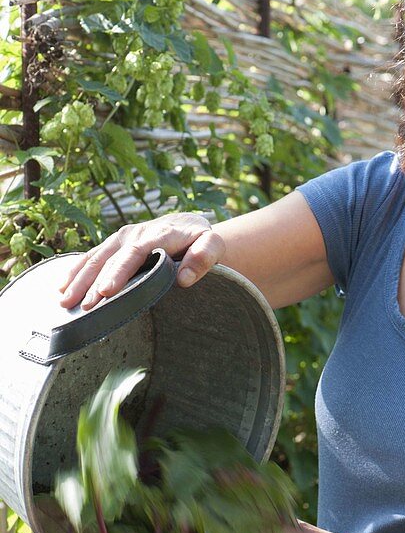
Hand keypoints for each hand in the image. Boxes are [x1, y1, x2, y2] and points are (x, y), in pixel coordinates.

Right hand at [57, 213, 225, 310]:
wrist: (190, 226)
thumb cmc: (202, 241)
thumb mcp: (213, 245)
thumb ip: (203, 258)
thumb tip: (184, 278)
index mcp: (158, 234)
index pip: (134, 254)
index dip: (118, 272)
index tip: (106, 291)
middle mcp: (135, 234)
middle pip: (109, 258)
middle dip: (92, 282)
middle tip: (81, 306)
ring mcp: (121, 237)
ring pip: (95, 258)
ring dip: (78, 279)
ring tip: (65, 302)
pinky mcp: (114, 244)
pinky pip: (91, 256)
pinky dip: (76, 271)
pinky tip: (63, 286)